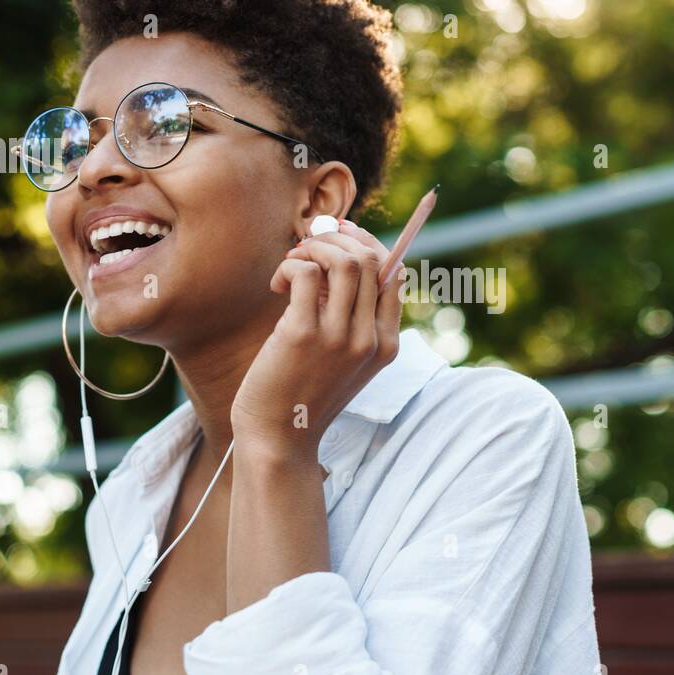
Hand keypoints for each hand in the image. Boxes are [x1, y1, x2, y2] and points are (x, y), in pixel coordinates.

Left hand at [230, 219, 404, 459]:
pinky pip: (306, 273)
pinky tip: (278, 286)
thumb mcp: (344, 358)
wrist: (278, 437)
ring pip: (344, 261)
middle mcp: (369, 339)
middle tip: (307, 248)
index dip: (367, 244)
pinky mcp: (303, 334)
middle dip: (336, 239)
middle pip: (370, 260)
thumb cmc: (304, 392)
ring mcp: (339, 338)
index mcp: (386, 343)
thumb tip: (338, 259)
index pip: (394, 272)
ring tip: (292, 264)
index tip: (340, 237)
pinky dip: (290, 266)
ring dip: (314, 248)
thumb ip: (352, 318)